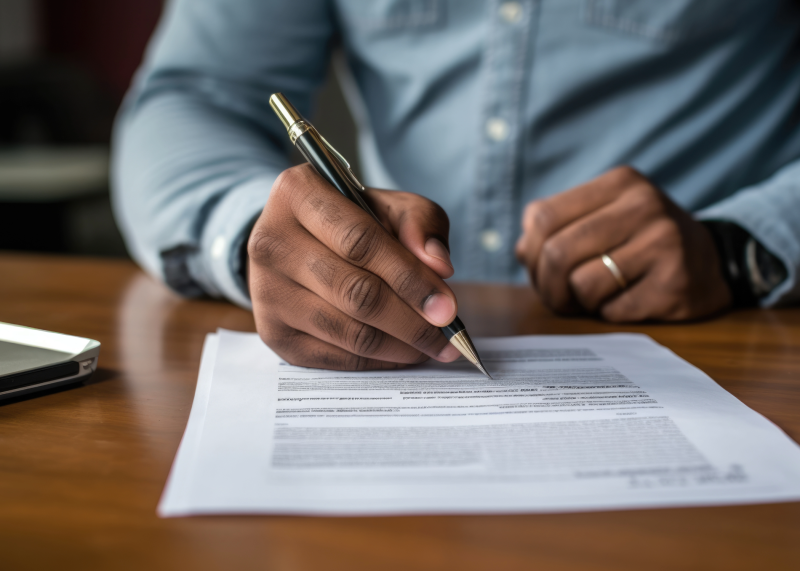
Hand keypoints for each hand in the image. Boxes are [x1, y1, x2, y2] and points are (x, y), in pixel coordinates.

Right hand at [247, 164, 461, 369]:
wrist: (295, 242)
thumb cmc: (350, 221)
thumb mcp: (388, 205)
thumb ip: (420, 223)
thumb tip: (439, 266)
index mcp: (297, 193)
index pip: (360, 242)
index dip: (409, 278)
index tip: (448, 307)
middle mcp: (270, 241)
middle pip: (355, 293)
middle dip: (411, 321)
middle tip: (448, 336)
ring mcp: (266, 292)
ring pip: (347, 331)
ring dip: (399, 346)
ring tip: (433, 346)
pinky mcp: (271, 332)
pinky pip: (334, 358)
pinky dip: (376, 361)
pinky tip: (403, 353)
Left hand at [514, 166, 731, 321]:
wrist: (716, 262)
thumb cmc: (642, 240)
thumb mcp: (606, 215)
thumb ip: (559, 226)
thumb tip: (522, 251)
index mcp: (620, 182)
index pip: (542, 217)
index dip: (529, 251)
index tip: (538, 267)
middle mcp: (644, 205)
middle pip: (556, 253)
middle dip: (546, 286)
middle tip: (558, 296)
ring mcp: (664, 243)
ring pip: (582, 285)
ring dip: (578, 302)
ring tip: (595, 297)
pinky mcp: (675, 284)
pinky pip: (612, 310)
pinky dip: (607, 313)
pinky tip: (627, 301)